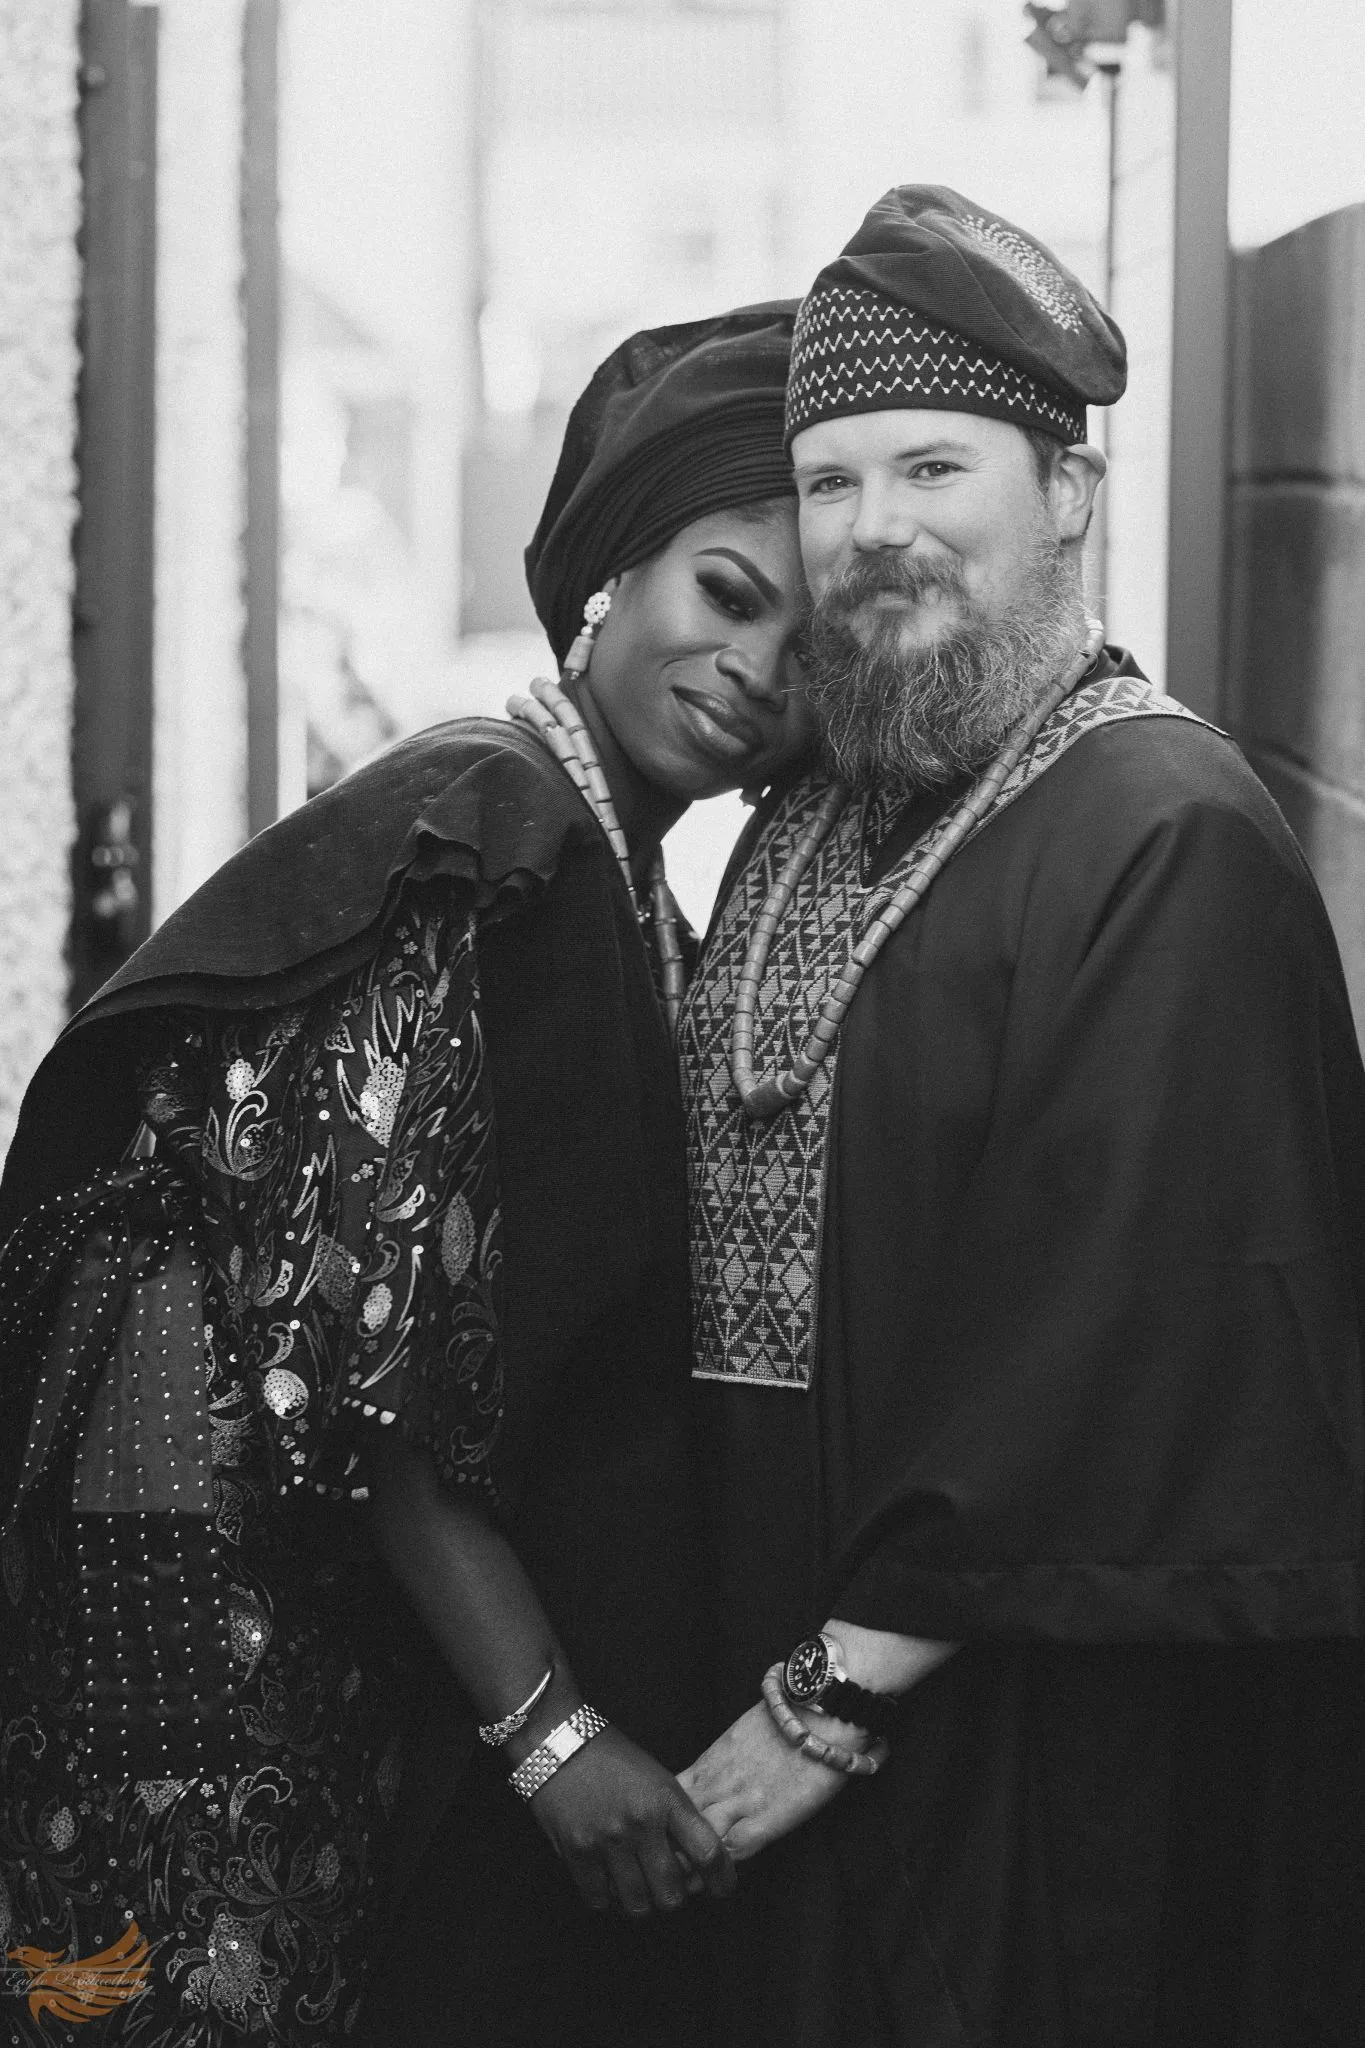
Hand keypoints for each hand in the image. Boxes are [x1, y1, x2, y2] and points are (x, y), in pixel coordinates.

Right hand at [528, 1726, 736, 1916]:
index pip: (707, 1852)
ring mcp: (607, 1841)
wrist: (558, 1741)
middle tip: (668, 1888)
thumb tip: (693, 1861)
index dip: (722, 1880)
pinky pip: (600, 1900)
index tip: (723, 1890)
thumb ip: (675, 1818)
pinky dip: (608, 1898)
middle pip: (672, 1893)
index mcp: (666, 1800)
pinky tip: (609, 1882)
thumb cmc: (612, 1758)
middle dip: (674, 1897)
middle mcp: (640, 1824)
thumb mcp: (656, 1778)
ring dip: (642, 1902)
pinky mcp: (577, 1852)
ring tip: (638, 1886)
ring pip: (637, 1905)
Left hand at [678, 1702, 853, 1861]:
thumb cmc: (787, 1716)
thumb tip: (710, 1775)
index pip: (672, 1795)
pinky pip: (734, 1848)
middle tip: (663, 1866)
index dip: (663, 1817)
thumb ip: (722, 1758)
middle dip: (669, 1843)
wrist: (822, 1711)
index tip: (661, 1836)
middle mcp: (719, 1781)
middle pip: (677, 1819)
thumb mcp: (741, 1733)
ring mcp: (741, 1800)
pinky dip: (722, 1863)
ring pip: (700, 1837)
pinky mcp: (768, 1818)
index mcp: (710, 1760)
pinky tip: (715, 1876)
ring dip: (691, 1859)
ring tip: (684, 1881)